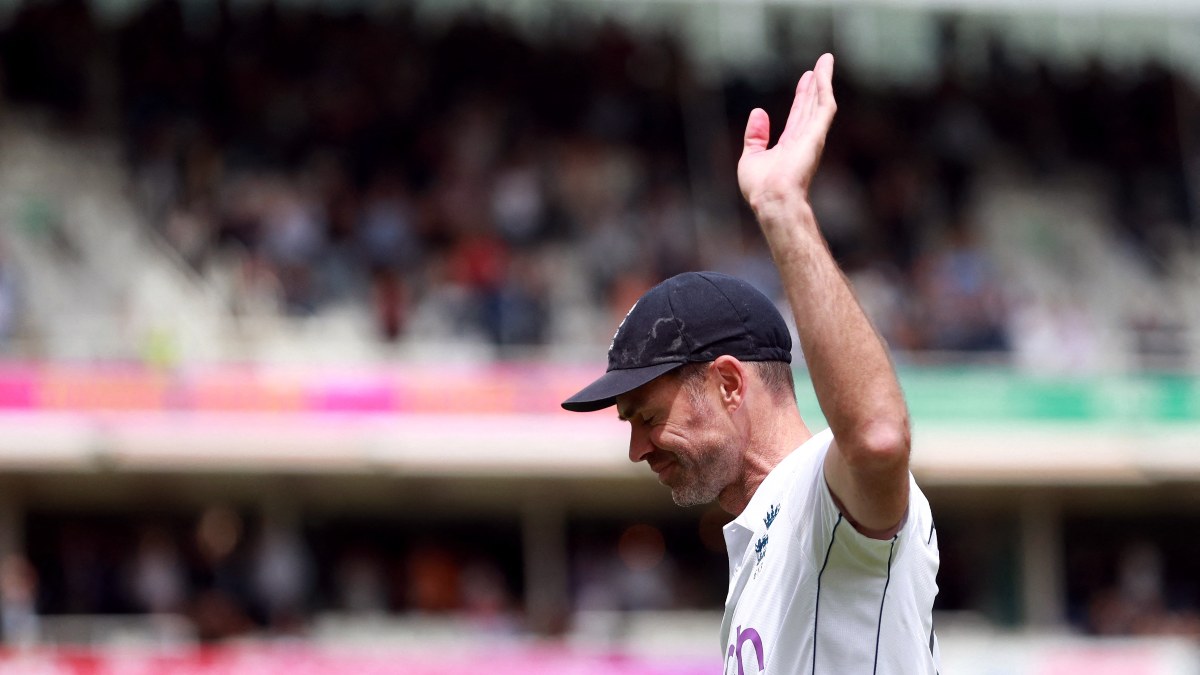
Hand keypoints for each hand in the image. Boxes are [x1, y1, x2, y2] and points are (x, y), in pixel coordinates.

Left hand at [737, 53, 836, 217]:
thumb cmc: (760, 187)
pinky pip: (824, 106)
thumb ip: (755, 135)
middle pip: (812, 104)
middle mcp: (804, 139)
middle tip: (821, 63)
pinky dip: (824, 87)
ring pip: (820, 101)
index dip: (803, 96)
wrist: (771, 199)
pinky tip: (822, 71)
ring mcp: (812, 137)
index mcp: (790, 146)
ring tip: (826, 60)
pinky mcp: (816, 134)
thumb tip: (758, 112)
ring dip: (824, 80)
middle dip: (816, 84)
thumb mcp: (751, 157)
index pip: (798, 115)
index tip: (806, 78)